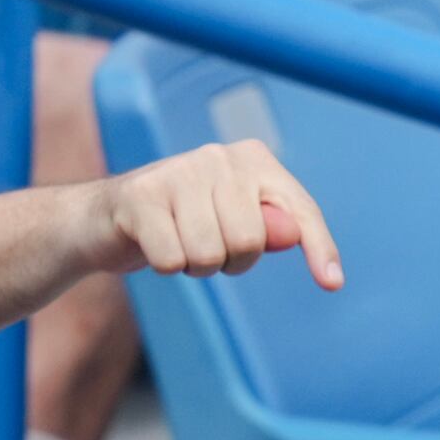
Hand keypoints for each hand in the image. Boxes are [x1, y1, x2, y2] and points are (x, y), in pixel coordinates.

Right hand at [98, 139, 341, 291]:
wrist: (108, 219)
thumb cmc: (185, 224)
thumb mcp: (235, 224)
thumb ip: (269, 230)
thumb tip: (290, 232)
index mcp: (252, 159)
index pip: (299, 209)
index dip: (319, 247)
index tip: (332, 284)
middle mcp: (219, 155)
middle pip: (250, 241)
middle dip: (231, 262)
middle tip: (208, 247)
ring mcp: (178, 170)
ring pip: (211, 254)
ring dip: (196, 266)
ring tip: (180, 242)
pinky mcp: (141, 194)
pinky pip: (174, 260)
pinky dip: (166, 265)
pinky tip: (153, 242)